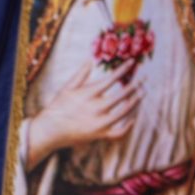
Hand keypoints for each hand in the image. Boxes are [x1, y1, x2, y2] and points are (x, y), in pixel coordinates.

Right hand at [26, 60, 141, 170]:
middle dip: (135, 85)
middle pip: (122, 95)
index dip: (123, 69)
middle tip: (144, 78)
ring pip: (125, 111)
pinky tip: (133, 118)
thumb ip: (80, 74)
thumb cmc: (58, 107)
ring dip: (136, 101)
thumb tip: (90, 60)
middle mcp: (95, 108)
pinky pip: (119, 132)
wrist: (49, 131)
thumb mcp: (67, 88)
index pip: (111, 79)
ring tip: (142, 92)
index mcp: (88, 95)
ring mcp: (99, 123)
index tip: (133, 62)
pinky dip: (128, 126)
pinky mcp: (100, 135)